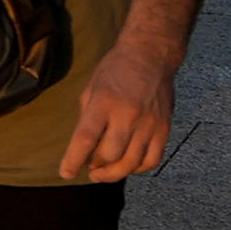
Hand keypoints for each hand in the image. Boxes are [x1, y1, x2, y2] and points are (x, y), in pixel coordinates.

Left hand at [57, 42, 179, 182]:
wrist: (150, 55)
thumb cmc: (115, 70)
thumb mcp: (92, 88)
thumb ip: (86, 118)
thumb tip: (84, 149)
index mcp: (104, 102)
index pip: (85, 138)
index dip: (74, 160)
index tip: (66, 173)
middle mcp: (128, 114)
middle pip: (110, 155)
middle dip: (96, 167)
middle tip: (89, 167)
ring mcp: (149, 123)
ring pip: (131, 163)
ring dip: (114, 173)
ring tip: (103, 172)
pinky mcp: (164, 129)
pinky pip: (152, 160)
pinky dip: (138, 169)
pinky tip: (127, 166)